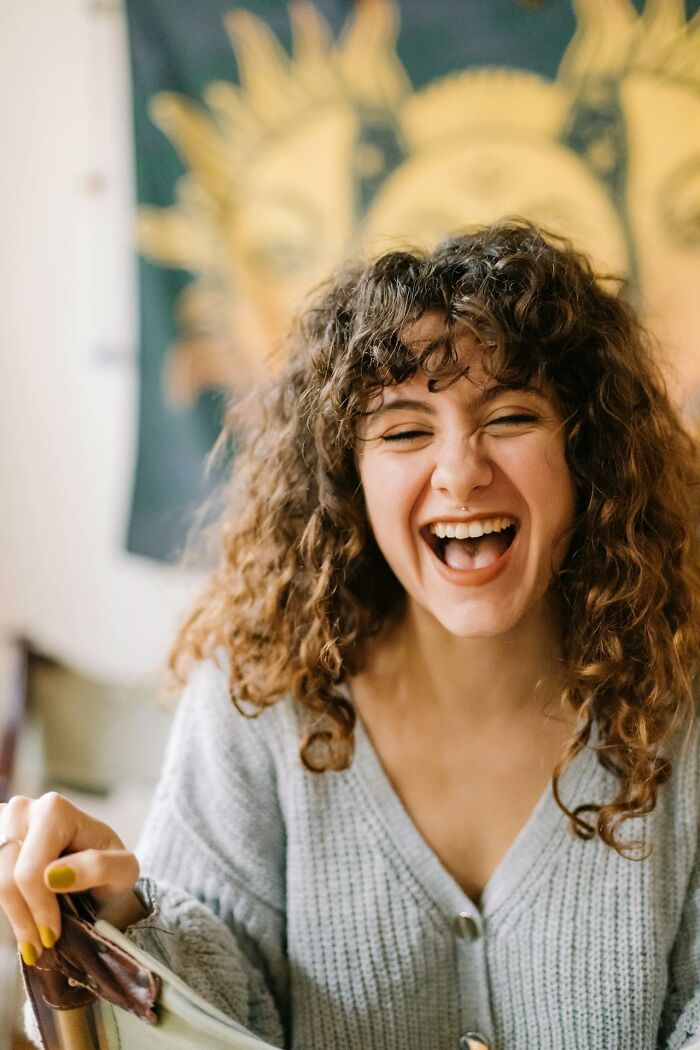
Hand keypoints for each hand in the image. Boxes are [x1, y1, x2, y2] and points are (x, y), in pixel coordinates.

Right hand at [0, 793, 143, 966]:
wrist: (96, 868)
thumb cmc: (111, 869)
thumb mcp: (123, 870)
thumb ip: (98, 867)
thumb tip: (54, 875)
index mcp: (54, 811)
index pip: (31, 870)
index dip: (39, 908)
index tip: (52, 935)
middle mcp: (22, 811)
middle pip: (7, 878)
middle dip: (24, 917)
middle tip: (42, 945)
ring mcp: (2, 825)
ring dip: (13, 915)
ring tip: (33, 938)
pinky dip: (5, 904)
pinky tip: (23, 918)